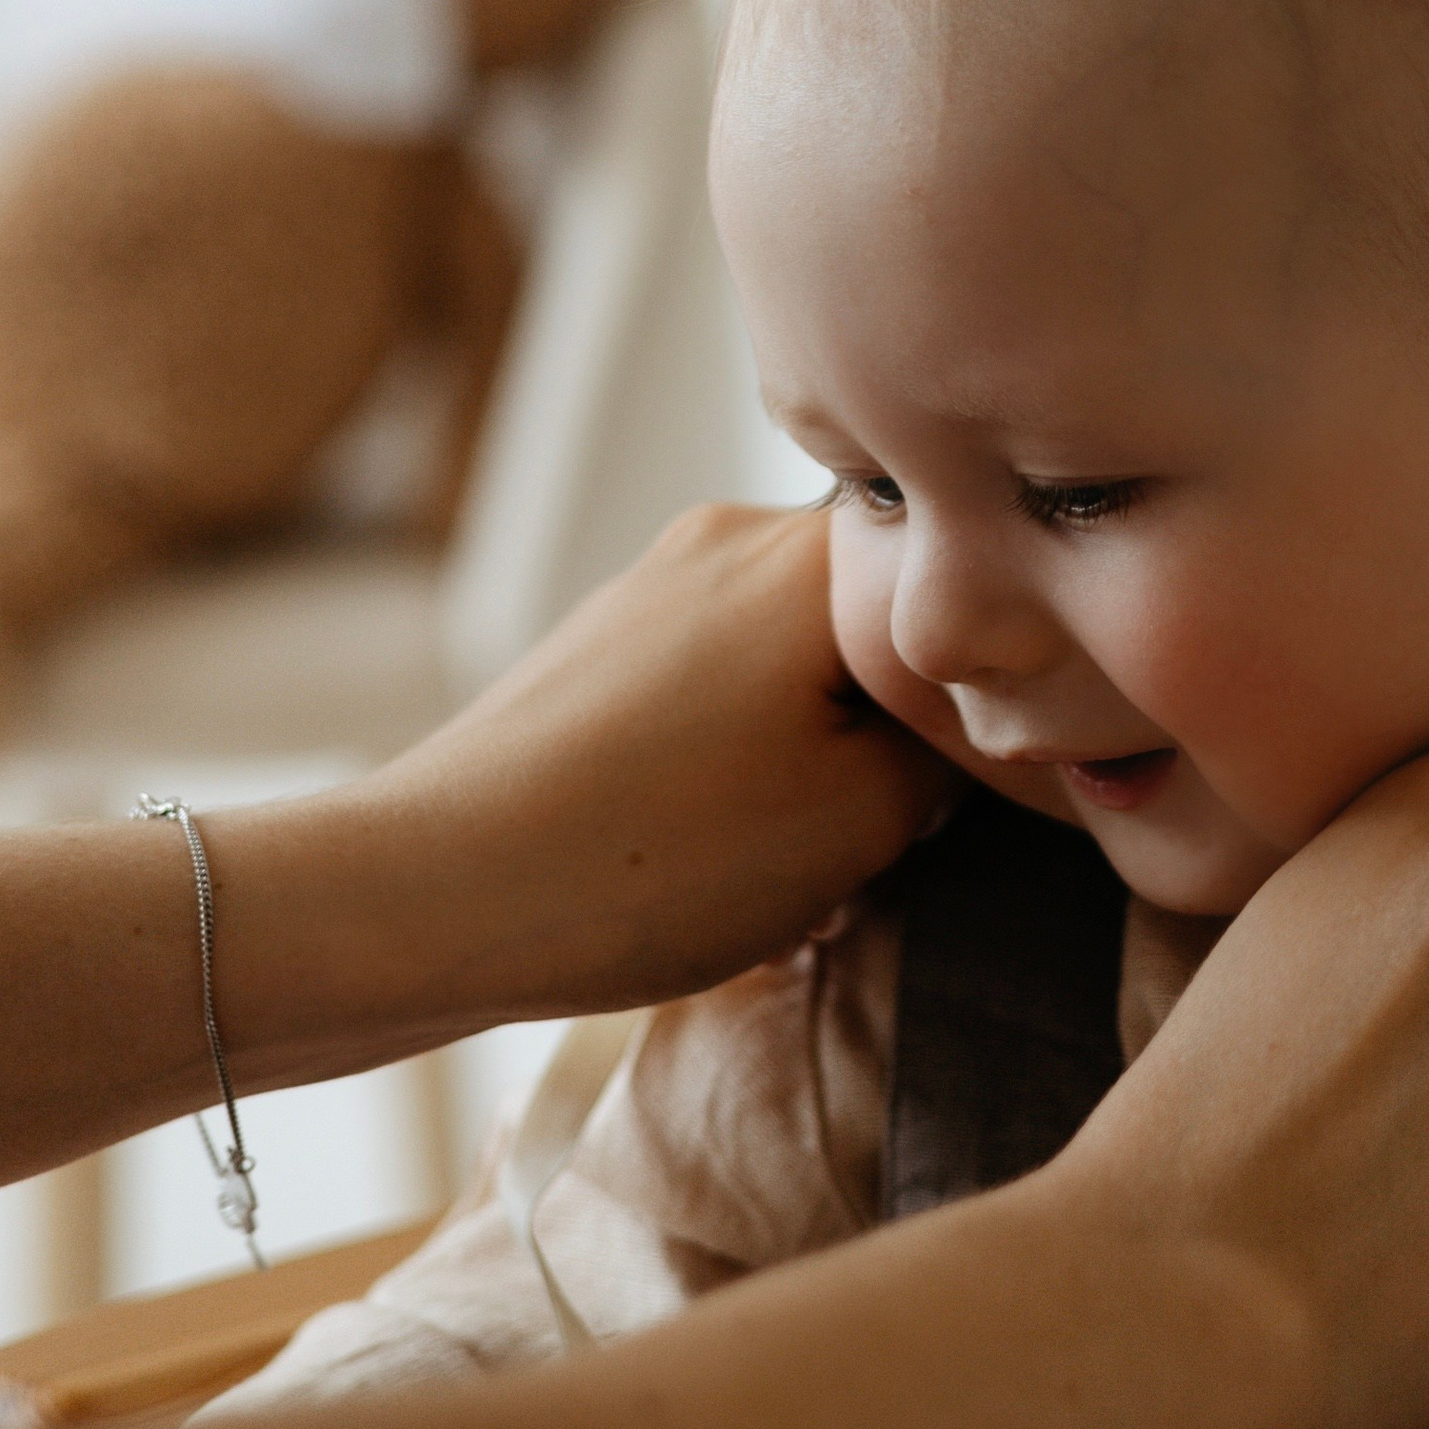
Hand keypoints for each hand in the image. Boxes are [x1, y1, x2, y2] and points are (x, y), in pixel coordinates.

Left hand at [355, 504, 951, 1025]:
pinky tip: (722, 855)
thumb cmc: (655, 858)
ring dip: (823, 759)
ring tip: (797, 866)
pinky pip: (724, 688)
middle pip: (880, 623)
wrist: (434, 893)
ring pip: (802, 664)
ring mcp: (656, 584)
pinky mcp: (603, 647)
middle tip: (890, 842)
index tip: (986, 786)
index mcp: (811, 550)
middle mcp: (732, 535)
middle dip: (899, 734)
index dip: (995, 692)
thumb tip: (975, 725)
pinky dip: (748, 764)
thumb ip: (956, 751)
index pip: (969, 587)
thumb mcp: (865, 820)